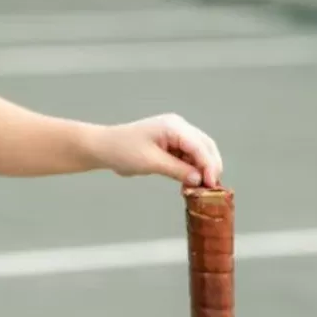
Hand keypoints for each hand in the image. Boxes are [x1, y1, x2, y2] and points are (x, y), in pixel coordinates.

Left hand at [94, 113, 222, 187]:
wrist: (104, 147)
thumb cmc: (123, 151)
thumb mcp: (151, 163)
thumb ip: (177, 170)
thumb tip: (199, 180)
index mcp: (173, 126)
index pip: (200, 146)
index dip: (209, 166)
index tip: (212, 185)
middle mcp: (178, 126)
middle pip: (205, 146)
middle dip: (210, 167)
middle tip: (211, 189)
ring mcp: (175, 133)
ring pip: (199, 152)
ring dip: (201, 169)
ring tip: (199, 188)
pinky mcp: (171, 143)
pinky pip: (188, 156)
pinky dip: (192, 168)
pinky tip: (189, 182)